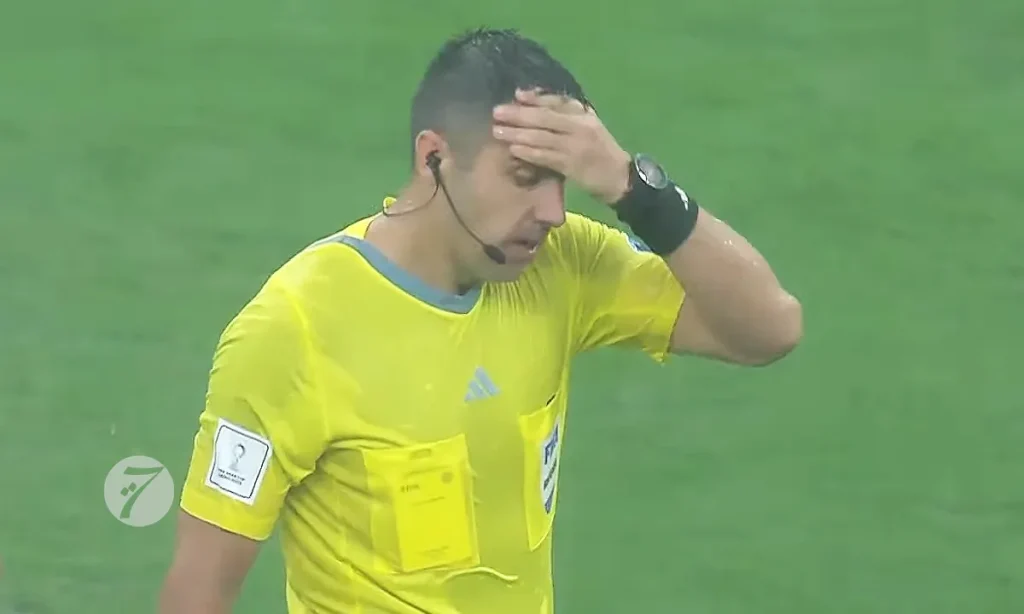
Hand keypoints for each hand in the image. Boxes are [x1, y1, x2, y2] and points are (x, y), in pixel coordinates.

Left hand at [492, 89, 631, 204]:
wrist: (619, 177)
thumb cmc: (599, 150)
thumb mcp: (589, 126)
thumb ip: (567, 115)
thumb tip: (535, 104)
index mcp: (584, 114)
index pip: (556, 102)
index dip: (535, 98)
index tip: (517, 95)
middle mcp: (580, 127)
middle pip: (544, 118)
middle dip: (518, 114)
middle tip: (497, 112)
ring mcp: (575, 146)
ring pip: (542, 137)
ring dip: (517, 134)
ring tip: (497, 131)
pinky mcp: (572, 166)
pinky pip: (546, 157)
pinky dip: (528, 152)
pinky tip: (514, 149)